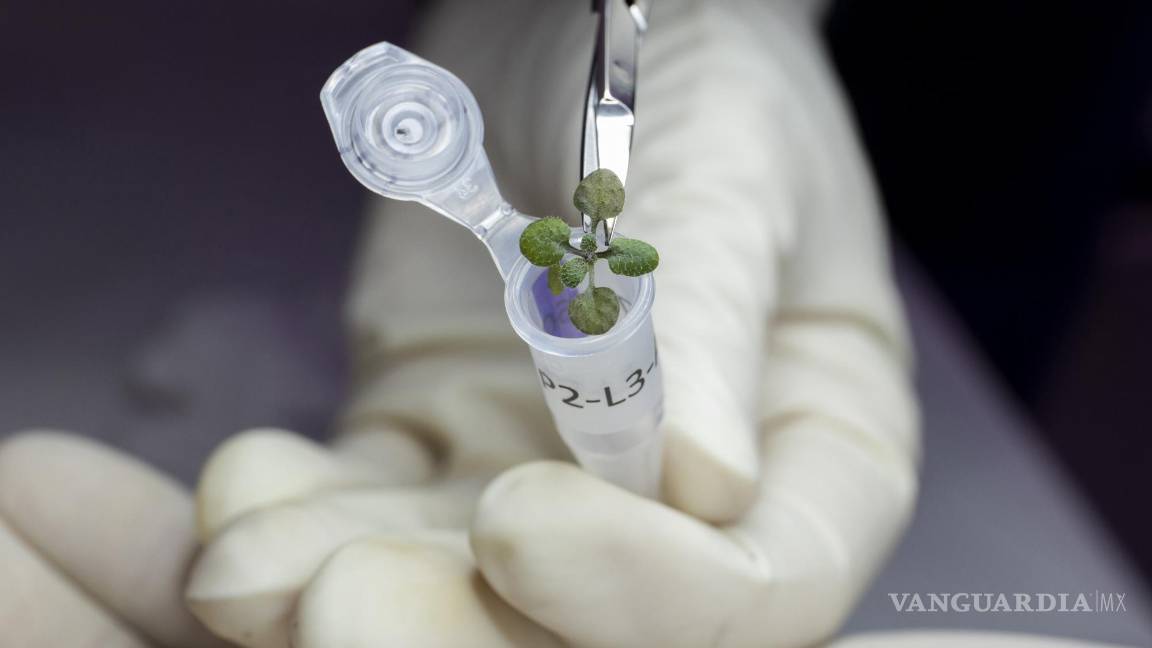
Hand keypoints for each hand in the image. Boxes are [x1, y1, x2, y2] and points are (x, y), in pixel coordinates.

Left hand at [185, 0, 918, 645]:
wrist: (573, 24)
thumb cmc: (691, 73)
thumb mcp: (723, 166)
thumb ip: (710, 317)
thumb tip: (702, 487)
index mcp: (815, 446)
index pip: (759, 582)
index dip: (645, 587)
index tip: (522, 523)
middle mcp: (682, 496)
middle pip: (593, 624)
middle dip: (464, 632)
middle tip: (343, 606)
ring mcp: (551, 475)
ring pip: (457, 586)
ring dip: (345, 591)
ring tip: (243, 572)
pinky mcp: (439, 436)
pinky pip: (368, 505)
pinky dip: (297, 521)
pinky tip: (237, 499)